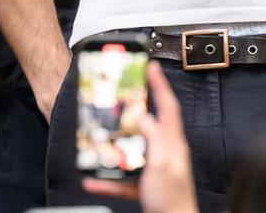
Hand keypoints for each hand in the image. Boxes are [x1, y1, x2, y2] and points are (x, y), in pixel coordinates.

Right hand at [84, 60, 198, 212]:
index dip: (160, 85)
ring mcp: (154, 170)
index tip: (151, 67)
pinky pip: (122, 180)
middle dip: (135, 109)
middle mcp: (164, 153)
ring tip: (101, 137)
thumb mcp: (162, 163)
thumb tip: (144, 115)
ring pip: (132, 150)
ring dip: (115, 146)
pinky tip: (92, 180)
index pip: (167, 106)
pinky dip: (107, 179)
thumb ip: (154, 138)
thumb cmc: (172, 200)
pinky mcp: (144, 188)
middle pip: (148, 124)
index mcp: (172, 143)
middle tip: (122, 96)